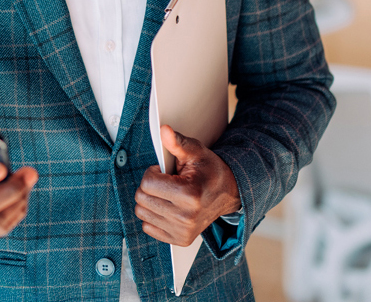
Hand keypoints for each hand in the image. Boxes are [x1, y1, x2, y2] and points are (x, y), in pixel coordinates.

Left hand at [134, 125, 239, 246]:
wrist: (228, 193)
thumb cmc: (210, 171)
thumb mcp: (195, 152)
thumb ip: (177, 142)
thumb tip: (164, 130)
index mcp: (189, 194)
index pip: (147, 183)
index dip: (153, 172)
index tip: (165, 172)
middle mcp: (186, 217)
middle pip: (142, 198)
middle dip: (150, 186)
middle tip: (166, 182)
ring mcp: (182, 231)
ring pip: (142, 213)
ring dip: (150, 201)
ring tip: (168, 194)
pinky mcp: (179, 240)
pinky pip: (148, 227)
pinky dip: (153, 216)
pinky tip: (168, 208)